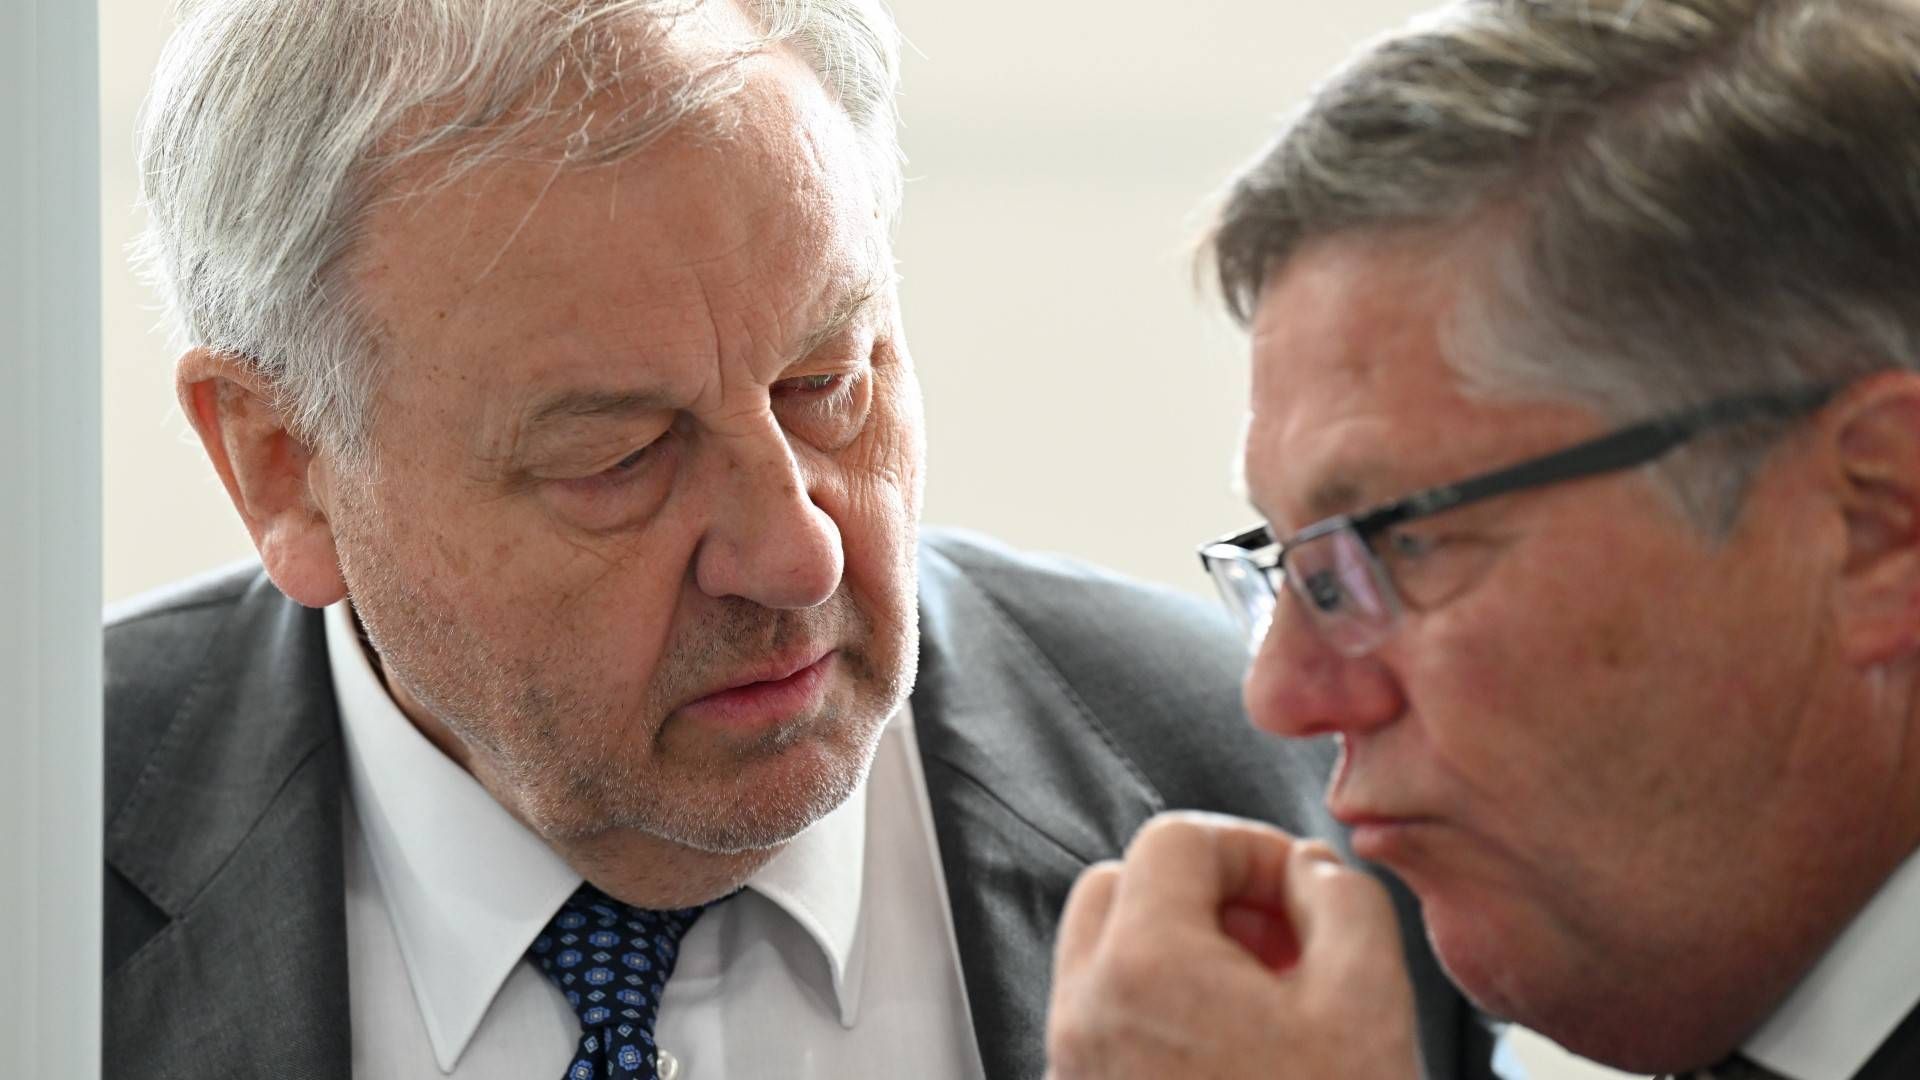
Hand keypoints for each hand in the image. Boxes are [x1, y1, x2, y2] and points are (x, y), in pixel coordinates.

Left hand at [1045, 812, 1420, 1079]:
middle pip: (1120, 886)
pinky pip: (1107, 1023)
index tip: (1301, 888)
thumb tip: (1315, 873)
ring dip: (1182, 950)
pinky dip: (1162, 1009)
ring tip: (1269, 1004)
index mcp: (1144, 965)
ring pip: (1107, 956)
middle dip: (1205, 893)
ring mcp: (1076, 1068)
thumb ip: (1344, 901)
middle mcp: (1086, 1012)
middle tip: (1280, 940)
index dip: (1251, 848)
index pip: (1174, 839)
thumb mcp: (1370, 1002)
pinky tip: (1241, 1054)